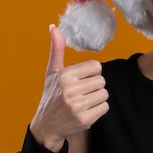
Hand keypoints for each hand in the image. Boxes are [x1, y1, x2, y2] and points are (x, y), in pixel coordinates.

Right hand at [29, 25, 108, 150]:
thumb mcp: (52, 72)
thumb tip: (53, 26)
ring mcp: (77, 106)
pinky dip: (98, 109)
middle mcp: (70, 90)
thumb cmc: (51, 96)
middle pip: (102, 81)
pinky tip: (86, 110)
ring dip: (97, 98)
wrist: (46, 126)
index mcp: (64, 75)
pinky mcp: (85, 119)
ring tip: (83, 101)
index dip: (92, 73)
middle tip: (82, 92)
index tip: (82, 80)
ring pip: (104, 94)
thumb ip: (57, 49)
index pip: (96, 66)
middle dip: (95, 86)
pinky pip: (105, 107)